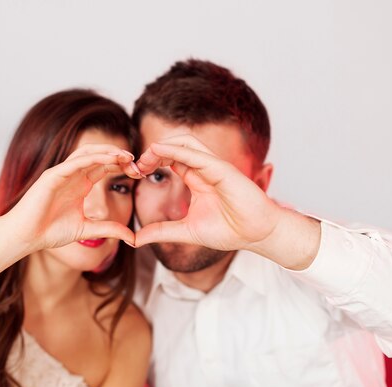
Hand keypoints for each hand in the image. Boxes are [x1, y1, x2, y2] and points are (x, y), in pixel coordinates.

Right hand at [2, 144, 141, 252]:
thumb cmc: (49, 232)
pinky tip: (108, 159)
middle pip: (99, 155)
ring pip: (87, 153)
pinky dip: (92, 157)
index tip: (140, 173)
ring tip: (125, 155)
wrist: (25, 237)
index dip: (122, 166)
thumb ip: (109, 230)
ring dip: (108, 151)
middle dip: (119, 156)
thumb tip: (133, 237)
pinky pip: (74, 162)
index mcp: (80, 184)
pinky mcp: (52, 175)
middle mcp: (72, 175)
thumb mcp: (87, 230)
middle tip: (137, 162)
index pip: (104, 167)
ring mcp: (61, 173)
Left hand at [134, 135, 282, 250]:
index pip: (170, 160)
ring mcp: (214, 167)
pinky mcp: (223, 170)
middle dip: (153, 152)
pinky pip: (196, 154)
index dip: (151, 162)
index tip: (135, 173)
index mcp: (197, 179)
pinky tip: (158, 151)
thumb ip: (161, 232)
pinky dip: (176, 150)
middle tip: (136, 165)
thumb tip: (135, 239)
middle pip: (175, 147)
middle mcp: (205, 169)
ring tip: (144, 157)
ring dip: (162, 146)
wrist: (257, 235)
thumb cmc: (230, 230)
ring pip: (186, 143)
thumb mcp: (185, 231)